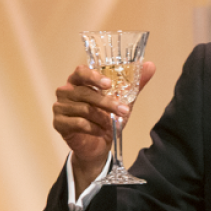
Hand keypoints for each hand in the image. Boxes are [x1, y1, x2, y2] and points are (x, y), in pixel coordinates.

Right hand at [53, 61, 155, 192]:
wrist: (99, 144)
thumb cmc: (108, 117)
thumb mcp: (124, 100)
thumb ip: (135, 83)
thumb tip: (151, 65)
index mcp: (79, 81)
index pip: (80, 72)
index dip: (93, 76)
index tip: (108, 84)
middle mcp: (66, 91)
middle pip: (85, 92)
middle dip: (107, 102)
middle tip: (124, 110)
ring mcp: (60, 107)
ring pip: (84, 109)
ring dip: (103, 118)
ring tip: (113, 124)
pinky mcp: (58, 123)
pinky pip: (78, 123)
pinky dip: (94, 128)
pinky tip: (102, 131)